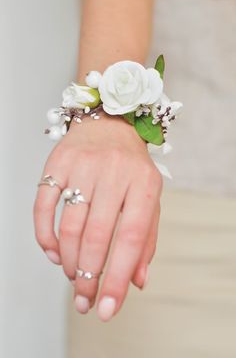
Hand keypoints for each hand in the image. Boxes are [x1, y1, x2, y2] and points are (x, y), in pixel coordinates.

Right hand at [33, 111, 161, 321]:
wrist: (110, 125)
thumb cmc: (132, 168)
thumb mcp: (149, 199)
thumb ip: (146, 239)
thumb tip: (137, 281)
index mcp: (144, 184)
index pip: (131, 239)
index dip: (119, 279)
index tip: (108, 309)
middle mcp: (114, 172)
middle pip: (96, 237)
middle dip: (88, 277)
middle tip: (84, 300)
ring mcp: (83, 165)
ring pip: (69, 226)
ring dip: (68, 260)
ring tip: (72, 276)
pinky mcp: (58, 163)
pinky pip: (43, 207)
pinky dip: (45, 236)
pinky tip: (53, 252)